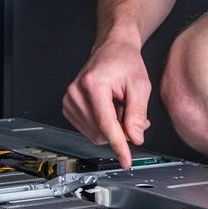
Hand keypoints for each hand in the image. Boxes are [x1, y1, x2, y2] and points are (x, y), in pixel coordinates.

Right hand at [62, 34, 151, 167]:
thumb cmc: (125, 61)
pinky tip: (110, 111)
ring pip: (94, 134)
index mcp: (93, 85)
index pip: (106, 124)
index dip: (119, 145)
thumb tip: (135, 138)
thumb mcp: (140, 86)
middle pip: (101, 132)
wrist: (112, 48)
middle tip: (134, 118)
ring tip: (122, 109)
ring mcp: (70, 100)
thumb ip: (138, 114)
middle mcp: (77, 93)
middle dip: (121, 133)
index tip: (125, 160)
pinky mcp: (68, 106)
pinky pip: (88, 130)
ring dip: (112, 130)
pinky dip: (102, 126)